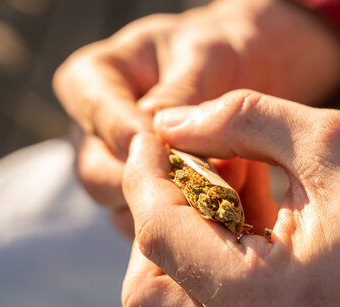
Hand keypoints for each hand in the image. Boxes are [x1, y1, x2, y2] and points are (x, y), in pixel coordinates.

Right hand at [53, 0, 339, 237]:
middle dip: (148, 182)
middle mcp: (98, 129)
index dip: (127, 134)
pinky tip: (224, 212)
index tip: (166, 149)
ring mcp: (120, 166)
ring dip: (170, 209)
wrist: (245, 70)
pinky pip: (151, 222)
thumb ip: (181, 92)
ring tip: (222, 193)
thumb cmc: (221, 50)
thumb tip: (157, 134)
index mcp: (95, 79)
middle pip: (97, 171)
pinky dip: (185, 223)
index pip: (94, 110)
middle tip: (196, 183)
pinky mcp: (146, 194)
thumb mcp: (206, 56)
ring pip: (121, 206)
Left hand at [121, 90, 339, 306]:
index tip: (154, 138)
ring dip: (183, 239)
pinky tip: (252, 212)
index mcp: (270, 302)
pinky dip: (211, 257)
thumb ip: (239, 120)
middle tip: (193, 168)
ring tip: (236, 185)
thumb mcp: (332, 141)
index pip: (158, 239)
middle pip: (148, 293)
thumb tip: (171, 125)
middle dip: (155, 220)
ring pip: (174, 306)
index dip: (145, 177)